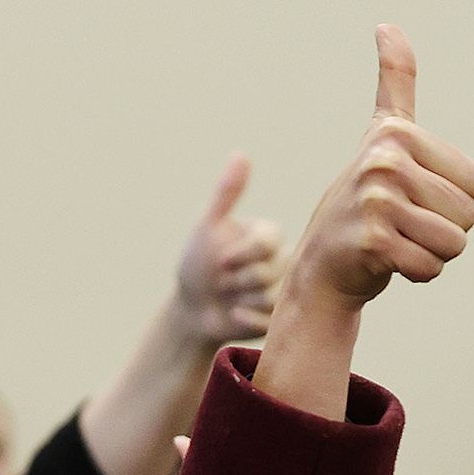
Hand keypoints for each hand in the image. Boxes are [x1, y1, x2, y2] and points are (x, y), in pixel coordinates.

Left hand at [174, 155, 282, 343]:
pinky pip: (269, 320)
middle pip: (268, 272)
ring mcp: (282, 291)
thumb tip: (240, 154)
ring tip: (229, 296)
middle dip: (236, 278)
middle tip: (222, 279)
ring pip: (270, 297)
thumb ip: (227, 193)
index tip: (220, 258)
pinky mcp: (278, 319)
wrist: (190, 307)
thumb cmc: (197, 262)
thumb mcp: (207, 226)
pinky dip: (245, 318)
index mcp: (269, 236)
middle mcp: (282, 262)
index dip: (241, 252)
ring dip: (238, 297)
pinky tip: (234, 314)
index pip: (269, 241)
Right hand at [283, 25, 473, 308]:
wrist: (322, 264)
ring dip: (433, 254)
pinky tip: (387, 263)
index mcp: (396, 134)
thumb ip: (395, 83)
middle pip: (468, 214)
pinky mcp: (374, 242)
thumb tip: (387, 26)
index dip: (453, 202)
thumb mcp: (381, 136)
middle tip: (403, 226)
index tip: (413, 198)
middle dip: (444, 231)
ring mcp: (377, 202)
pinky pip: (431, 266)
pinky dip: (418, 274)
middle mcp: (385, 162)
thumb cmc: (363, 200)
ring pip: (454, 243)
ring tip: (398, 242)